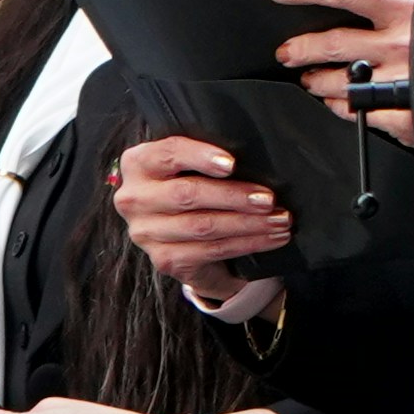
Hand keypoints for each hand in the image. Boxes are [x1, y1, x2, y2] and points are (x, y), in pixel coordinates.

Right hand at [113, 133, 300, 291]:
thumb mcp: (189, 168)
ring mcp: (146, 233)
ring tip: (279, 220)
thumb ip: (206, 158)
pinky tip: (270, 238)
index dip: (200, 156)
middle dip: (234, 196)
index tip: (232, 163)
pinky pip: (212, 250)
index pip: (168, 153)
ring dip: (249, 223)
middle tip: (268, 199)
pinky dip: (247, 244)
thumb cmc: (191, 190)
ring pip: (204, 226)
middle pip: (188, 194)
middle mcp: (134, 198)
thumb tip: (255, 153)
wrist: (181, 240)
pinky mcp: (164, 260)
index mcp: (138, 163)